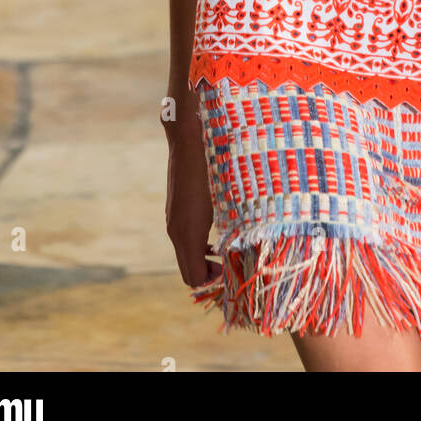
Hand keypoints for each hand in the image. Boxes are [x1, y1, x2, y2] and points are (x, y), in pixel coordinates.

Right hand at [163, 96, 220, 289]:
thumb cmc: (213, 164)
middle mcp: (175, 230)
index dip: (213, 284)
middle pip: (187, 271)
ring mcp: (173, 220)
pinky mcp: (174, 210)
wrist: (189, 137)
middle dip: (209, 275)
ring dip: (204, 260)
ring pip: (185, 255)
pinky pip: (184, 240)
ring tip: (228, 252)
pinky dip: (199, 246)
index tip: (234, 274)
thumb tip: (248, 250)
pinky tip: (218, 233)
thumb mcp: (227, 197)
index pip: (192, 278)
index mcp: (187, 232)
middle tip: (233, 268)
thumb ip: (232, 226)